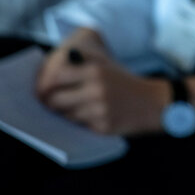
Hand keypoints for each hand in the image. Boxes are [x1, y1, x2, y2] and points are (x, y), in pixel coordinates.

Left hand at [35, 29, 169, 135]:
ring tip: (76, 109)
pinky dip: (81, 123)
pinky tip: (92, 117)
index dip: (45, 84)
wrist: (153, 102)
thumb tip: (44, 81)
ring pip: (65, 116)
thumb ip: (78, 68)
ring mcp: (100, 110)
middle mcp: (96, 89)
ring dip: (66, 115)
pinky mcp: (103, 127)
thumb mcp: (105, 67)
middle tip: (50, 104)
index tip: (41, 90)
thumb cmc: (123, 83)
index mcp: (95, 70)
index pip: (56, 76)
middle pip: (55, 100)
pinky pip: (79, 127)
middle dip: (50, 104)